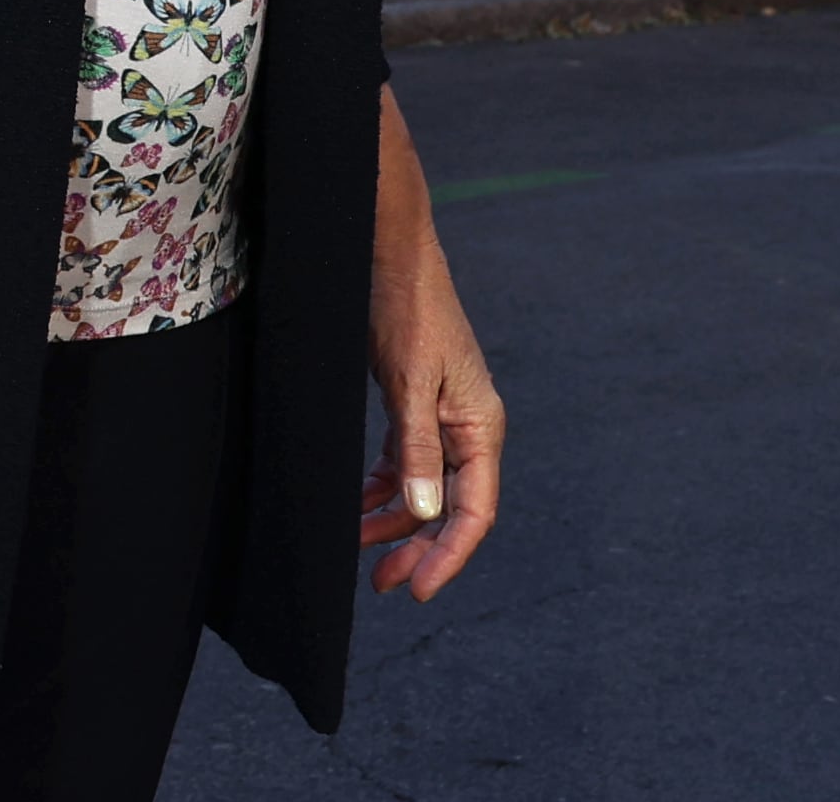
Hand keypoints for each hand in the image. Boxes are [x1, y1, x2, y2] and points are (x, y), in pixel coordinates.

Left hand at [359, 85, 503, 599]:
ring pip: (427, 488)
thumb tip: (427, 511)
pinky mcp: (418, 403)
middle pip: (452, 508)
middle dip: (419, 547)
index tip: (418, 588)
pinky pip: (408, 461)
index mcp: (481, 427)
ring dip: (396, 520)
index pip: (475, 511)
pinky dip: (385, 486)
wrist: (394, 252)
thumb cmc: (408, 310)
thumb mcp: (410, 381)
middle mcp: (470, 428)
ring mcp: (444, 416)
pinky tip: (359, 505)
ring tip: (360, 550)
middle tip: (384, 584)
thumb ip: (417, 448)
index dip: (448, 555)